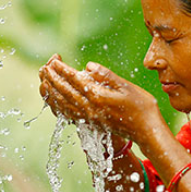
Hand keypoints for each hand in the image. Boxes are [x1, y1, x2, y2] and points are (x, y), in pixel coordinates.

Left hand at [38, 55, 161, 143]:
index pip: (74, 80)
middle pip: (64, 91)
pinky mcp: (90, 123)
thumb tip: (87, 66)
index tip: (53, 60)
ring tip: (44, 80)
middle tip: (43, 67)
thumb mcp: (126, 86)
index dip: (62, 69)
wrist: (147, 131)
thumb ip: (106, 75)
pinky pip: (68, 114)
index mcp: (98, 96)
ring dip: (51, 91)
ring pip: (63, 104)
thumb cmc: (141, 106)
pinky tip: (54, 99)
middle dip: (52, 78)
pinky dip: (58, 105)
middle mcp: (90, 108)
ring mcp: (89, 117)